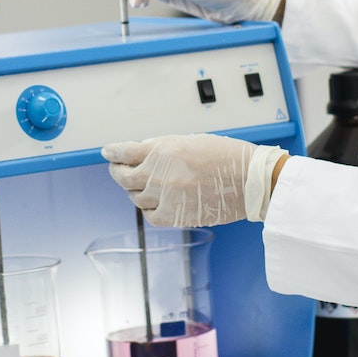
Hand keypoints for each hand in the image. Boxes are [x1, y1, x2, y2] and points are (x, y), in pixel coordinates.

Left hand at [103, 134, 285, 227]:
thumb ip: (163, 149)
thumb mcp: (190, 141)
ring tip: (142, 186)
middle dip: (117, 172)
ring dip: (135, 191)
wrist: (250, 180)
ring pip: (134, 196)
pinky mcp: (173, 215)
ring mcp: (164, 195)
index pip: (124, 151)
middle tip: (118, 170)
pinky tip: (154, 203)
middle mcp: (158, 172)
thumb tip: (143, 156)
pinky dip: (148, 209)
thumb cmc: (227, 157)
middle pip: (123, 176)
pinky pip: (149, 215)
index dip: (112, 152)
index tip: (107, 152)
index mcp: (162, 148)